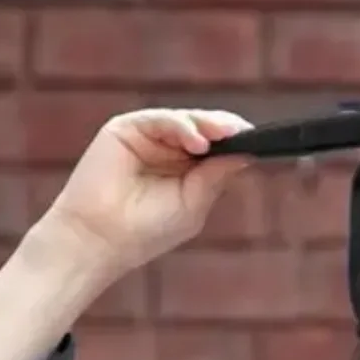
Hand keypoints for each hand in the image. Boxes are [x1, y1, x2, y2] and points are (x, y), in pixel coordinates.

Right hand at [38, 108, 255, 276]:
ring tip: (225, 135)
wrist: (102, 240)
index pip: (214, 147)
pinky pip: (158, 120)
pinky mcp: (125, 129)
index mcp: (184, 169)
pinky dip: (181, 127)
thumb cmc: (146, 230)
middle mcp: (166, 149)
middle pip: (202, 129)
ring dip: (206, 126)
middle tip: (245, 132)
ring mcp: (146, 138)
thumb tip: (246, 154)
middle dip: (224, 129)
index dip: (234, 141)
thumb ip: (215, 177)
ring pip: (183, 121)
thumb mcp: (193, 203)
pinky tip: (198, 143)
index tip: (258, 141)